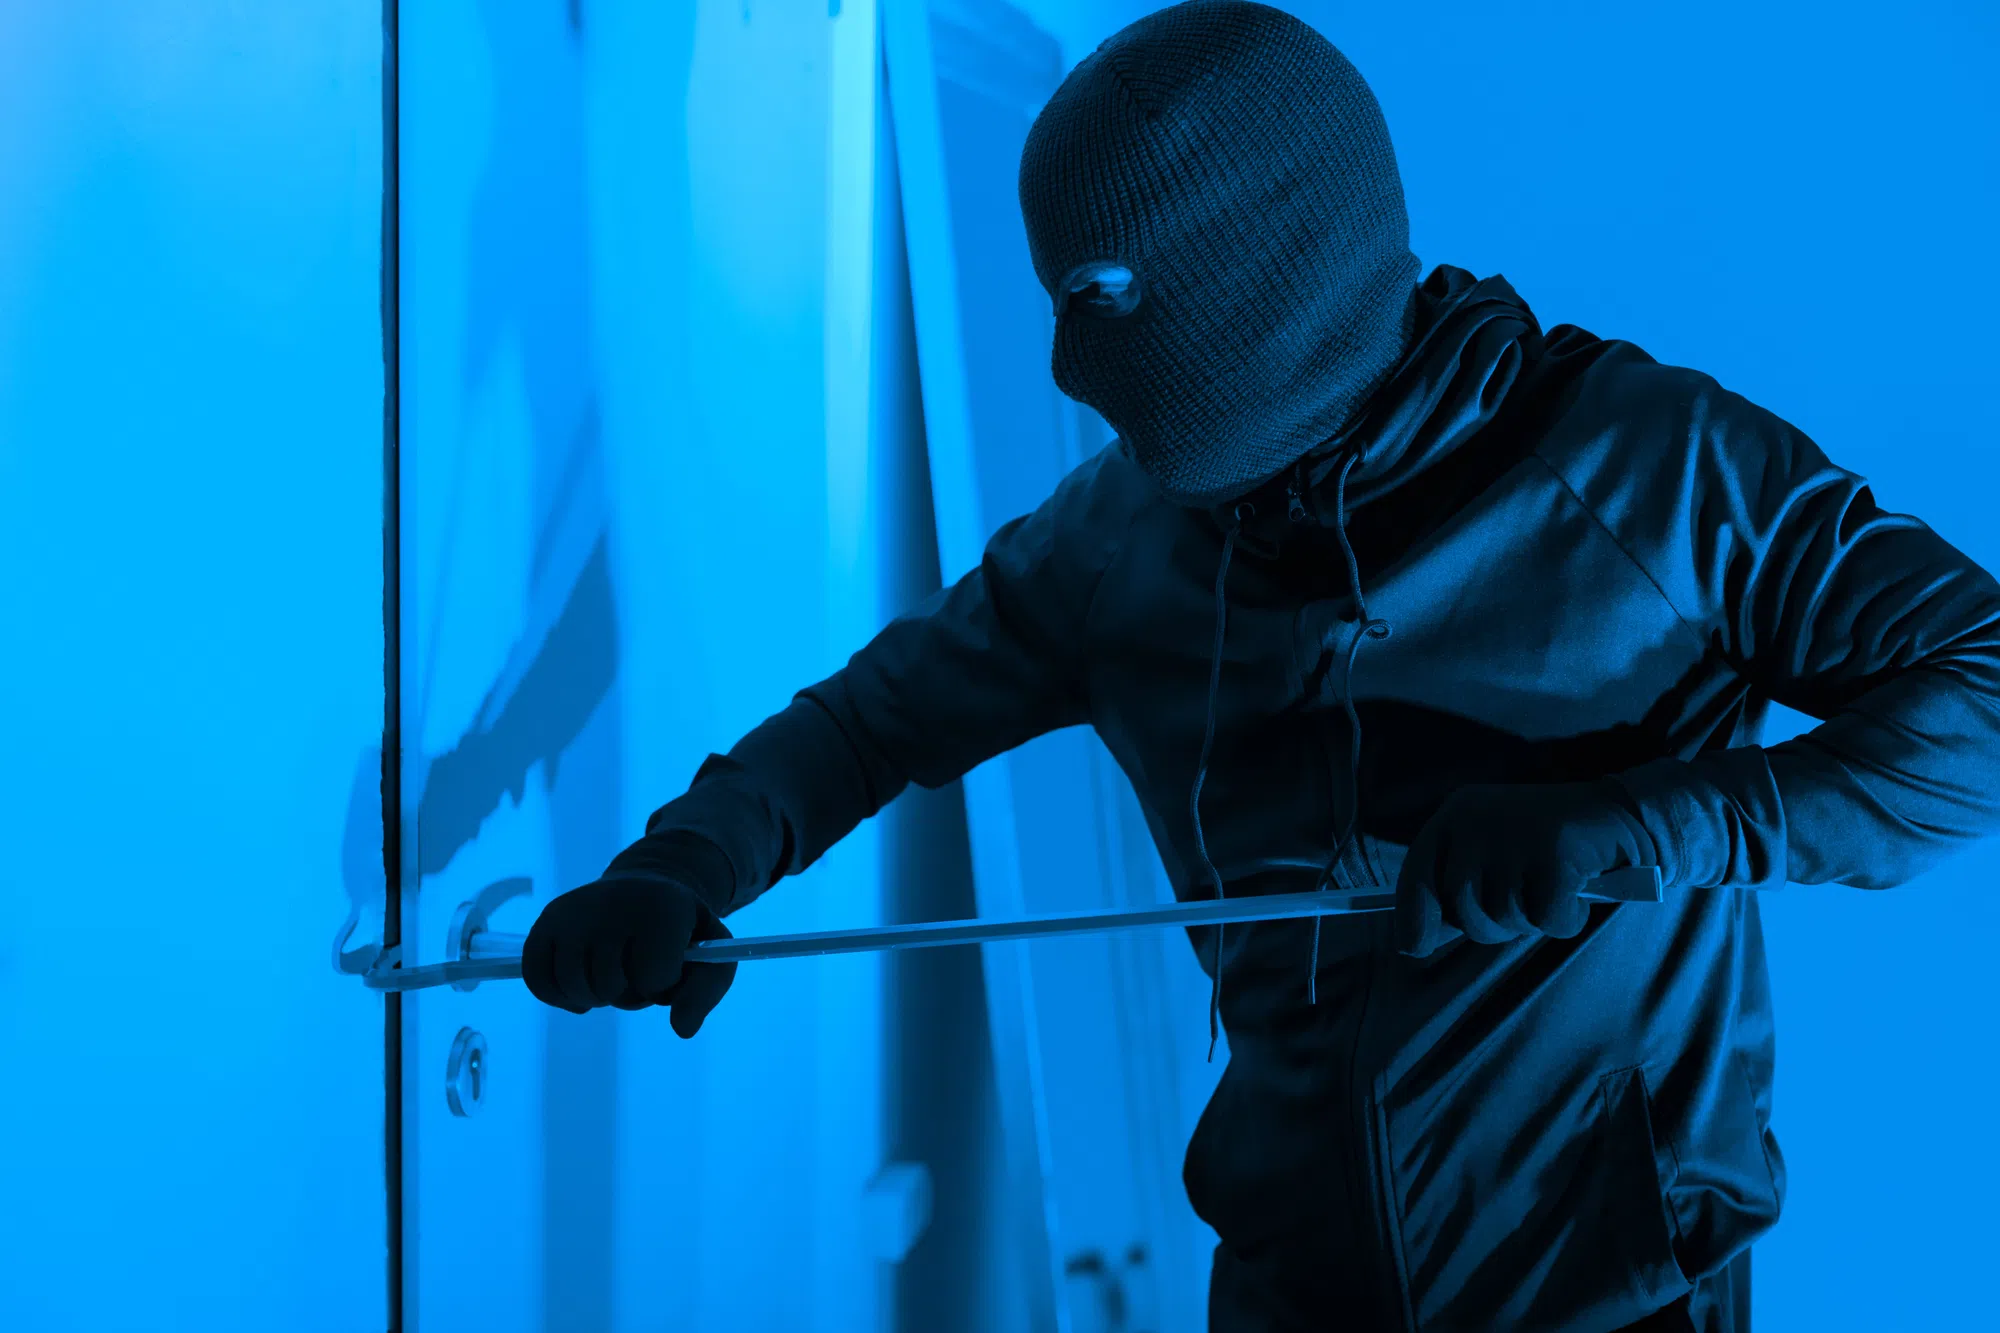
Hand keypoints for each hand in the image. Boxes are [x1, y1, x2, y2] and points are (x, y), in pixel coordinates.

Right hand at [523, 862, 737, 1035]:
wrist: (645, 891)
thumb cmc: (681, 932)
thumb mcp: (712, 955)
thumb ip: (706, 992)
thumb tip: (682, 1029)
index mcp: (662, 906)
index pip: (654, 977)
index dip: (664, 984)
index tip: (671, 964)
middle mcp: (613, 902)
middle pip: (611, 986)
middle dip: (629, 993)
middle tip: (639, 971)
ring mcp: (575, 911)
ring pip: (574, 987)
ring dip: (596, 998)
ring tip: (613, 978)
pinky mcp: (546, 921)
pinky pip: (538, 979)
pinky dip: (558, 996)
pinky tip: (580, 990)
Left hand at [1393, 780, 1655, 958]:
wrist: (1620, 812)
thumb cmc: (1545, 848)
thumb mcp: (1490, 856)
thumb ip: (1455, 888)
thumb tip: (1415, 941)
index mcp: (1455, 815)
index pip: (1418, 871)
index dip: (1414, 915)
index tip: (1414, 947)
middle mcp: (1477, 818)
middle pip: (1462, 906)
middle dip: (1491, 923)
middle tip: (1523, 903)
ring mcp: (1515, 832)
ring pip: (1504, 916)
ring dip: (1531, 920)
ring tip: (1550, 890)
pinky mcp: (1556, 850)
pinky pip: (1546, 919)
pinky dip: (1565, 919)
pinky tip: (1578, 892)